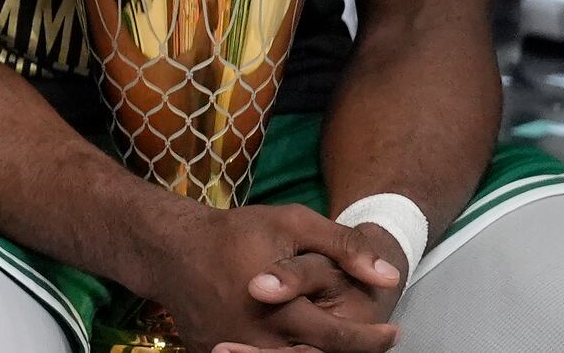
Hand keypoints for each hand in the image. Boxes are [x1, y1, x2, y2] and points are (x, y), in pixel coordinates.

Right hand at [146, 202, 402, 352]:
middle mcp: (258, 339)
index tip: (392, 332)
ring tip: (332, 341)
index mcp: (280, 310)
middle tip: (370, 342)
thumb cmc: (234, 233)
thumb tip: (390, 276)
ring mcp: (234, 350)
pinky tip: (294, 341)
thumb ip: (344, 246)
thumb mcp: (292, 223)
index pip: (339, 339)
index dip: (372, 340)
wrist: (170, 247)